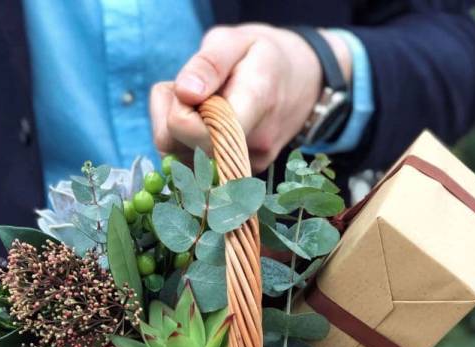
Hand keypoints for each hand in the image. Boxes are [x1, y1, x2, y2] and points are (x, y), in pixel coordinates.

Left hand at [150, 24, 350, 171]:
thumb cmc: (263, 57)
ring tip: (200, 105)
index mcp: (255, 103)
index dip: (177, 113)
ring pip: (181, 162)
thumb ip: (209, 63)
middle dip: (171, 119)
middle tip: (189, 91)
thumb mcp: (235, 41)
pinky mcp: (238, 176)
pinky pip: (193, 166)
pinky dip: (186, 144)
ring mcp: (246, 165)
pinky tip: (205, 123)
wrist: (304, 85)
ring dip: (175, 133)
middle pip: (181, 151)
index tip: (185, 89)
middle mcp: (252, 144)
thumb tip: (185, 92)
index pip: (201, 133)